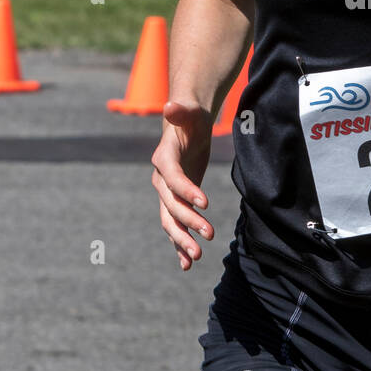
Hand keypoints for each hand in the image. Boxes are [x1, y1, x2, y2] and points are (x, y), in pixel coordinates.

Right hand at [151, 100, 214, 268]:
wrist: (186, 126)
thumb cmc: (190, 117)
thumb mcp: (190, 112)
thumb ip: (180, 111)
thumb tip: (170, 105)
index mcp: (164, 158)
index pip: (172, 178)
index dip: (186, 190)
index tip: (205, 203)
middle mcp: (162, 179)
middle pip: (171, 205)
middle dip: (188, 222)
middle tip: (208, 234)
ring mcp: (167, 193)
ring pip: (171, 221)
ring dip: (182, 240)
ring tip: (197, 257)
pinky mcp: (177, 201)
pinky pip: (176, 226)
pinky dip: (180, 245)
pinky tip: (187, 264)